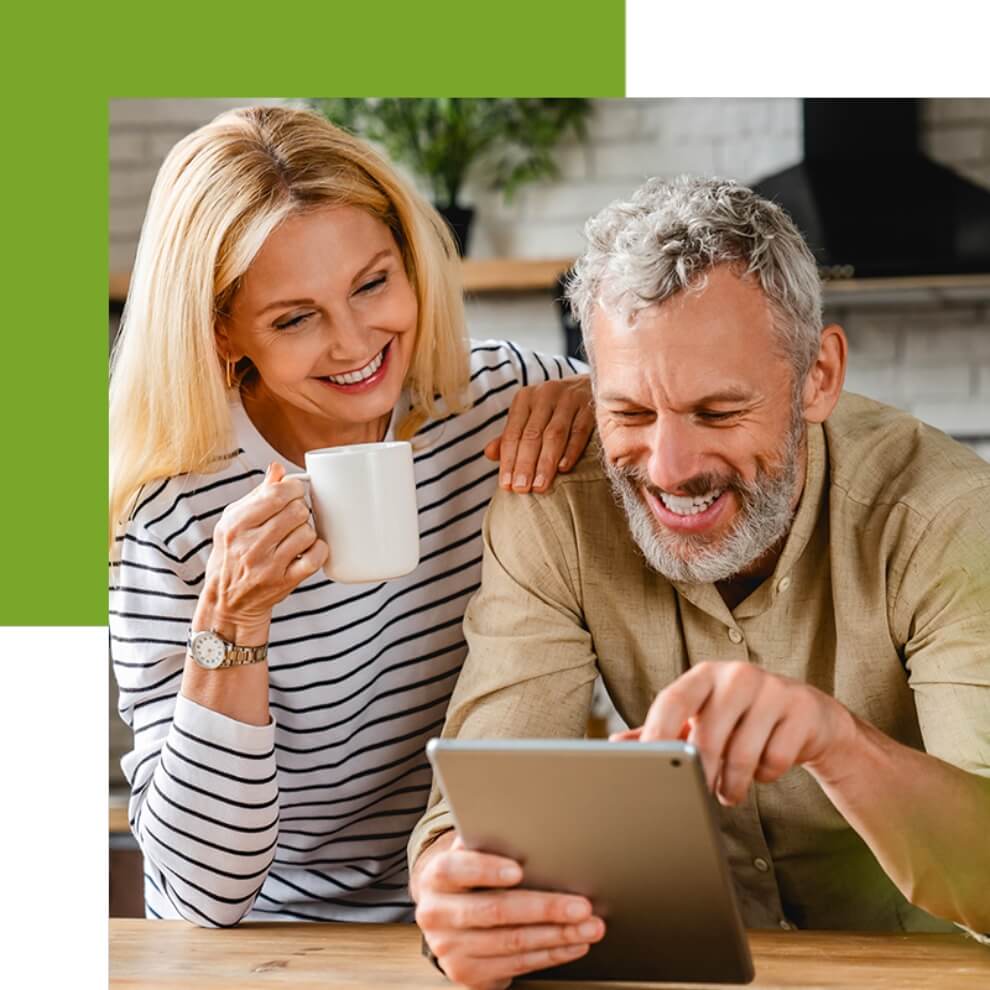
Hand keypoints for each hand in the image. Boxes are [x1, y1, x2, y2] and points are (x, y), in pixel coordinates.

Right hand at [198, 462, 328, 641]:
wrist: (227, 601)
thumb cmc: (230, 556)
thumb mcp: (232, 523)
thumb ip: (256, 495)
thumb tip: (278, 469)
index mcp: (235, 525)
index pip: (276, 495)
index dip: (293, 488)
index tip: (295, 491)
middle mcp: (250, 545)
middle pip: (296, 511)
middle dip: (301, 509)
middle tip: (296, 515)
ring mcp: (268, 566)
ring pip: (307, 532)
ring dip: (307, 530)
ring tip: (296, 535)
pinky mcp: (285, 582)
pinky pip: (315, 557)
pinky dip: (318, 550)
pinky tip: (308, 549)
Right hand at [413, 833, 604, 988]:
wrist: (446, 919)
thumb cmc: (468, 877)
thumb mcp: (469, 855)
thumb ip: (487, 843)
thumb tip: (524, 828)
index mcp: (436, 876)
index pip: (455, 869)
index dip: (486, 869)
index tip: (518, 870)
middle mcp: (436, 914)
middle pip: (494, 910)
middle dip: (544, 907)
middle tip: (581, 905)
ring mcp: (450, 948)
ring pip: (512, 942)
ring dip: (557, 935)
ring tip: (588, 926)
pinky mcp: (467, 973)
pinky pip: (516, 965)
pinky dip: (550, 954)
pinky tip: (572, 944)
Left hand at [485, 374, 593, 492]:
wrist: (592, 386)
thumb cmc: (555, 409)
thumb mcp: (530, 417)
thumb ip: (511, 436)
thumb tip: (489, 454)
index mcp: (525, 398)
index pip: (513, 433)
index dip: (508, 460)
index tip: (506, 486)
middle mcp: (545, 395)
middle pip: (532, 435)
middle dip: (525, 464)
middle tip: (522, 489)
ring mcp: (569, 399)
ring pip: (555, 434)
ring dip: (546, 462)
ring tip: (540, 486)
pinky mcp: (591, 406)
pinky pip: (579, 431)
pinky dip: (571, 451)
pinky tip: (563, 468)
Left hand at [613, 661, 856, 804]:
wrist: (806, 715)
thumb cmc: (740, 718)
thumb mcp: (701, 717)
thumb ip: (663, 730)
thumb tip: (616, 743)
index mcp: (704, 675)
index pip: (672, 701)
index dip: (656, 734)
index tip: (648, 765)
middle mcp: (736, 674)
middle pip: (707, 735)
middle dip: (701, 774)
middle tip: (700, 794)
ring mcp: (772, 689)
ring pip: (742, 754)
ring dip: (732, 785)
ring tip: (727, 792)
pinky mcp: (801, 709)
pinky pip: (775, 760)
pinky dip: (766, 776)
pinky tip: (763, 770)